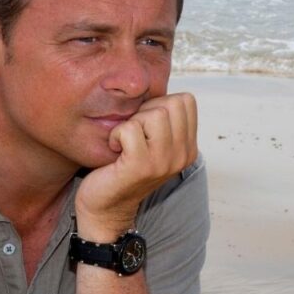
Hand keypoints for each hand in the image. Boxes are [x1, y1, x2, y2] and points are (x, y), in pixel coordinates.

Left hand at [75, 92, 197, 241]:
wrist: (105, 207)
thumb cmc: (122, 167)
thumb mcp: (152, 141)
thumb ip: (161, 119)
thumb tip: (153, 86)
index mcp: (188, 147)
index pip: (186, 100)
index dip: (159, 104)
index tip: (144, 126)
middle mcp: (182, 155)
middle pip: (170, 104)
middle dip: (145, 112)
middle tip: (133, 134)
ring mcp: (164, 162)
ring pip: (152, 114)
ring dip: (131, 123)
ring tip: (124, 143)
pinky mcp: (141, 166)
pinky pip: (129, 128)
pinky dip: (115, 135)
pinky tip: (114, 150)